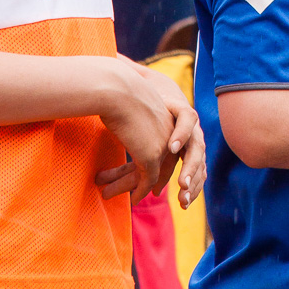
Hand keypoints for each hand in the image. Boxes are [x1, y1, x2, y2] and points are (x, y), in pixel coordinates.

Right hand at [96, 63, 205, 208]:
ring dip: (134, 187)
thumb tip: (118, 118)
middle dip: (156, 181)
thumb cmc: (118, 92)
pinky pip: (147, 179)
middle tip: (149, 193)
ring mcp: (164, 145)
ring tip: (120, 197)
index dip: (160, 164)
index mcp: (168, 118)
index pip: (167, 147)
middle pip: (164, 163)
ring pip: (152, 174)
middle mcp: (171, 133)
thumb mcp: (131, 105)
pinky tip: (134, 199)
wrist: (118, 90)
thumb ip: (131, 117)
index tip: (151, 177)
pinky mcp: (152, 156)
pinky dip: (140, 191)